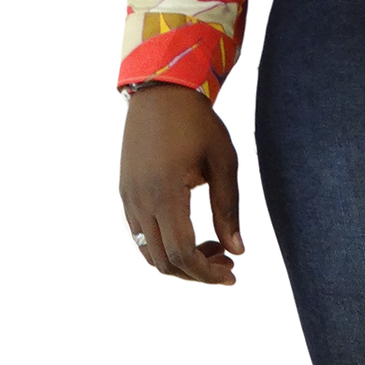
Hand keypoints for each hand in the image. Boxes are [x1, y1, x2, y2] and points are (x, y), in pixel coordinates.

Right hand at [119, 84, 242, 284]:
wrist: (160, 91)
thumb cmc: (197, 123)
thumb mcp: (224, 164)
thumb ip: (228, 210)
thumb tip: (237, 251)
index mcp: (165, 192)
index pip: (181, 253)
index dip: (206, 273)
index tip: (232, 273)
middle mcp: (140, 199)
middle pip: (163, 261)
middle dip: (197, 273)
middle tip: (227, 262)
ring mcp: (129, 197)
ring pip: (149, 253)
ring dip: (180, 262)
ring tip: (213, 248)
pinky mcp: (126, 193)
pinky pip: (141, 236)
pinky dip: (165, 247)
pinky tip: (191, 235)